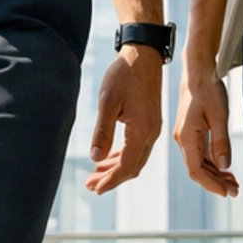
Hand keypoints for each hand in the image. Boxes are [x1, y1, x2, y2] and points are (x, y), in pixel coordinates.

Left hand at [85, 45, 162, 193]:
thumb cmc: (125, 74)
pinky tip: (108, 157)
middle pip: (132, 167)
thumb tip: (95, 157)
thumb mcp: (108, 101)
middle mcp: (151, 133)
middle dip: (111, 178)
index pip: (127, 166)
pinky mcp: (149, 121)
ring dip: (116, 168)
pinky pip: (137, 147)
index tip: (95, 188)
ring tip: (95, 174)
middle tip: (90, 186)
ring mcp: (152, 127)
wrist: (143, 53)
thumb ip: (102, 131)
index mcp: (143, 130)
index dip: (111, 180)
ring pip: (135, 158)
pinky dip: (122, 155)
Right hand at [173, 56, 238, 196]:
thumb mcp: (219, 115)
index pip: (196, 170)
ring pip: (198, 163)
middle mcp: (182, 139)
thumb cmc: (208, 89)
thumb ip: (221, 142)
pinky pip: (200, 153)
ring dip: (214, 174)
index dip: (212, 184)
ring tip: (233, 182)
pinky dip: (212, 163)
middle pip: (197, 169)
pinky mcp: (190, 131)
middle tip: (235, 191)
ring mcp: (185, 135)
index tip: (227, 193)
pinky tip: (224, 167)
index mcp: (186, 136)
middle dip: (215, 182)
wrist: (197, 70)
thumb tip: (225, 166)